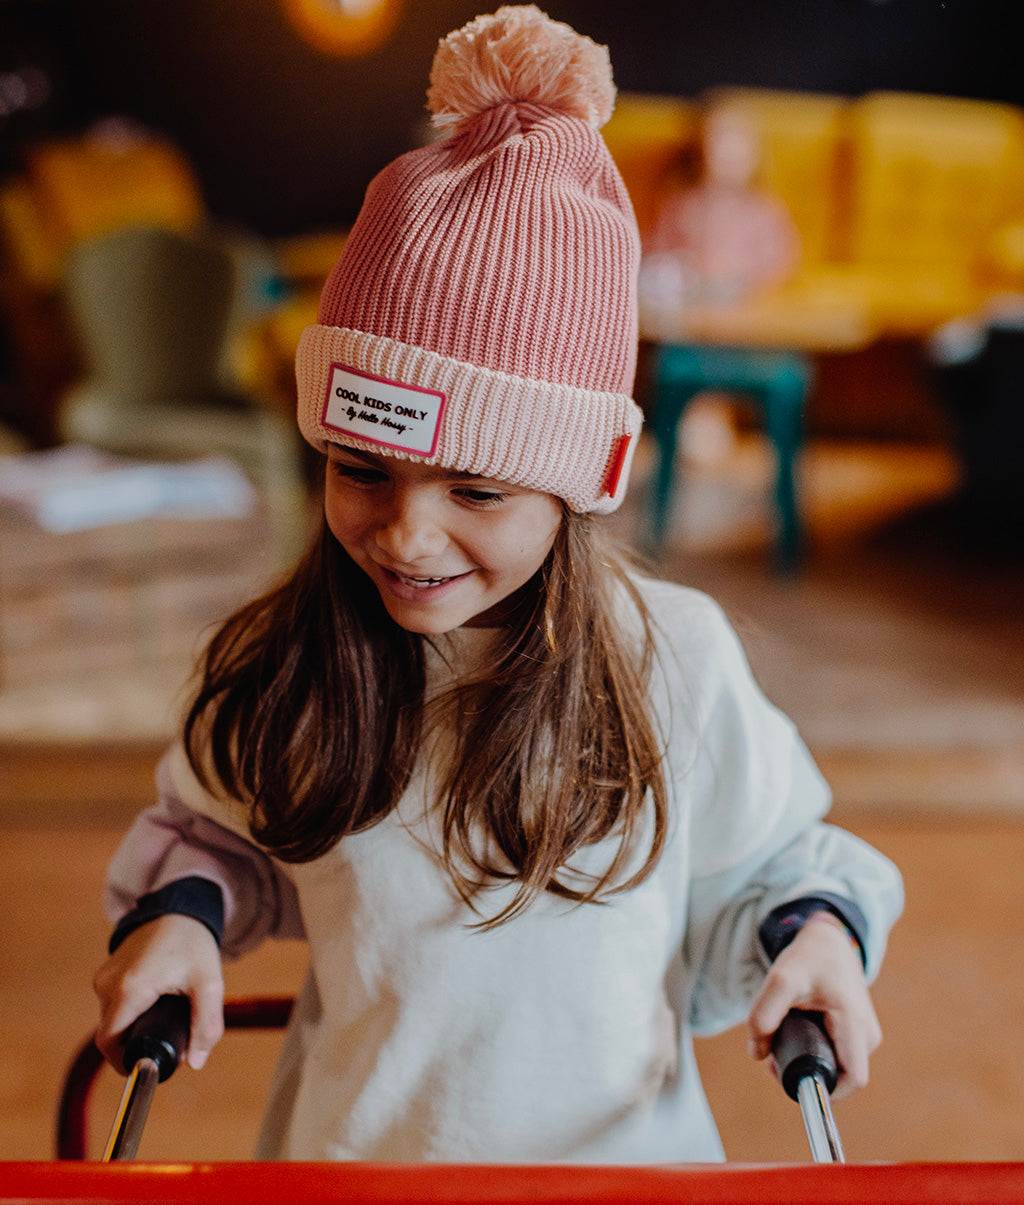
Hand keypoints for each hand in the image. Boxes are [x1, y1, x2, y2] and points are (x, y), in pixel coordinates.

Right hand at [93, 914, 224, 1072]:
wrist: (179, 909)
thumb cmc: (193, 943)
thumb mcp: (208, 984)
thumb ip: (206, 1025)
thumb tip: (194, 1062)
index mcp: (129, 989)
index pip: (108, 1043)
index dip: (124, 1062)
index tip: (148, 1066)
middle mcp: (108, 984)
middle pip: (112, 1034)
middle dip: (136, 1043)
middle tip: (168, 1038)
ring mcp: (104, 977)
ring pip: (112, 1019)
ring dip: (133, 1026)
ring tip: (165, 1014)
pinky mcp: (105, 973)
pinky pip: (112, 1004)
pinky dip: (130, 1011)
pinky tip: (154, 1003)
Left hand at [747, 913, 881, 1098]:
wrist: (829, 941)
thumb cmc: (809, 959)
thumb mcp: (781, 979)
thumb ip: (763, 1015)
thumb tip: (757, 1054)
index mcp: (855, 1023)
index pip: (854, 1080)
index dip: (825, 1089)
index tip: (790, 1077)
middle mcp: (868, 1034)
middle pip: (841, 1076)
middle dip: (807, 1073)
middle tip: (776, 1053)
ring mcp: (866, 1034)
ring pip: (838, 1066)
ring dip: (810, 1061)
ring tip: (785, 1036)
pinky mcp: (859, 1033)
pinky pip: (839, 1056)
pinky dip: (816, 1051)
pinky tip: (798, 1034)